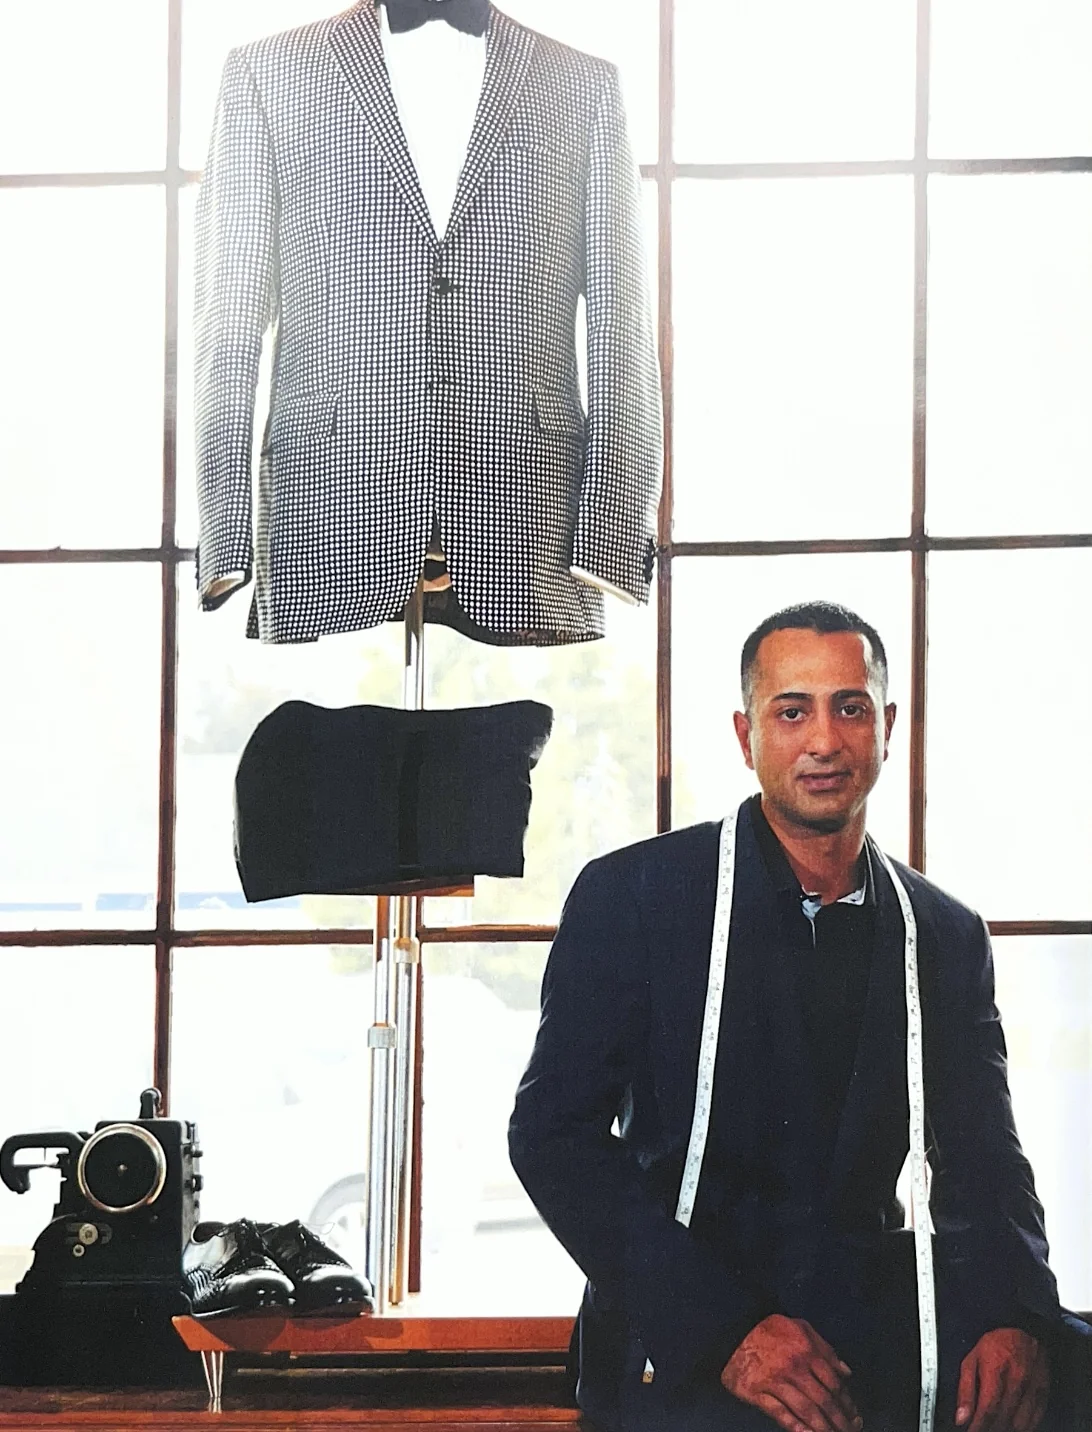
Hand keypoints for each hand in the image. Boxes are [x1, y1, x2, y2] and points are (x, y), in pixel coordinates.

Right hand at [721, 1314, 861, 1431]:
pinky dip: (795, 1427)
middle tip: (849, 1431)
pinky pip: (780, 1413)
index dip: (847, 1402)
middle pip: (823, 1400)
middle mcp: (794, 1367)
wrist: (733, 1330)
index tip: (855, 1415)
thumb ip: (825, 1348)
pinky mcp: (757, 1392)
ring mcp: (775, 1380)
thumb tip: (846, 1373)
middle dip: (839, 1420)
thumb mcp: (800, 1328)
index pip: (834, 1382)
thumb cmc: (770, 1329)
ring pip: (806, 1410)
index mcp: (806, 1350)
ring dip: (822, 1428)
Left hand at [955, 1327, 1049, 1431]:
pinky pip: (1034, 1420)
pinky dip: (1022, 1426)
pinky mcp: (1044, 1393)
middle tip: (982, 1429)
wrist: (1026, 1332)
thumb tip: (961, 1417)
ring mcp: (1033, 1387)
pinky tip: (1012, 1423)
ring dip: (1006, 1428)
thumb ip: (965, 1389)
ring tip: (995, 1426)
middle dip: (991, 1428)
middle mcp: (1017, 1379)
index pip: (988, 1407)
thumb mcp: (972, 1360)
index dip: (979, 1426)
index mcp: (996, 1368)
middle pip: (1003, 1418)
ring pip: (1019, 1423)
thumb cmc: (997, 1345)